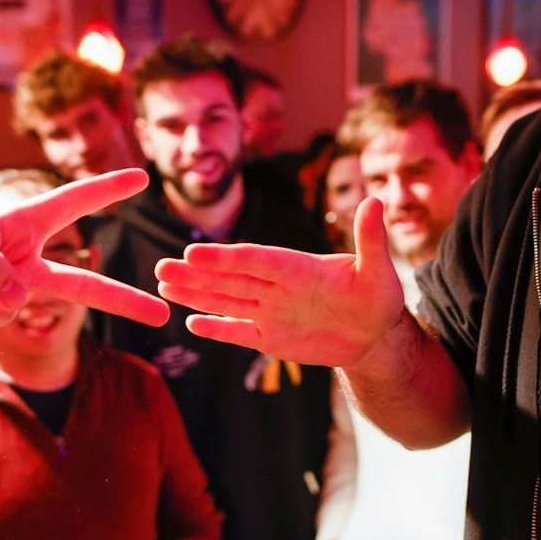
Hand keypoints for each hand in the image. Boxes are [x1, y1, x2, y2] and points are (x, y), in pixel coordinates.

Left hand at [0, 169, 167, 354]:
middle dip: (122, 299)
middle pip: (80, 283)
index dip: (104, 191)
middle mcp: (16, 266)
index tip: (139, 178)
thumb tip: (16, 301)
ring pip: (4, 311)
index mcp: (14, 229)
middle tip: (161, 313)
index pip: (68, 205)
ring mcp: (0, 303)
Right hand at [154, 196, 405, 367]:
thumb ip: (371, 240)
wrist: (376, 334)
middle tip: (161, 268)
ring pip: (227, 301)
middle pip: (231, 279)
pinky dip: (217, 328)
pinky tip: (190, 322)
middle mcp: (277, 286)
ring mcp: (272, 312)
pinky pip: (240, 332)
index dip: (225, 258)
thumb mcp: (379, 272)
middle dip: (196, 275)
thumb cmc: (379, 298)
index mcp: (297, 267)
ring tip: (163, 286)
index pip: (255, 260)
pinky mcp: (272, 338)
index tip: (194, 253)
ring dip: (196, 295)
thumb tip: (376, 201)